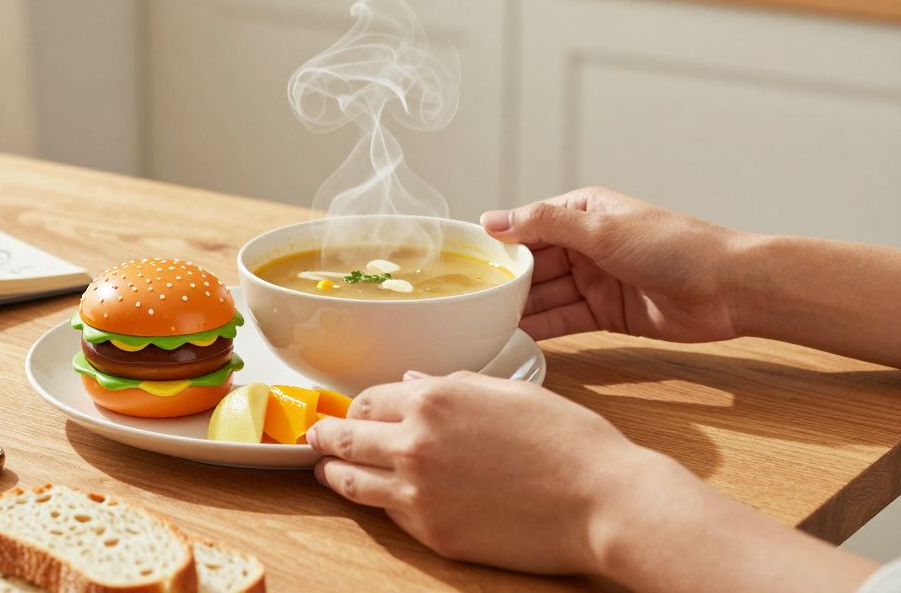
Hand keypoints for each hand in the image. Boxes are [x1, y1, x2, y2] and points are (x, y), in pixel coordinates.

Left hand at [307, 372, 879, 591]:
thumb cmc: (568, 441)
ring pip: (352, 480)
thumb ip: (454, 387)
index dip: (359, 404)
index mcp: (434, 397)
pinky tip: (367, 497)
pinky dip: (371, 501)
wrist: (600, 500)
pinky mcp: (431, 530)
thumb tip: (416, 384)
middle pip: (349, 436)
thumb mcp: (510, 393)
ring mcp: (418, 489)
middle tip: (316, 435)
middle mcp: (414, 441)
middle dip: (328, 435)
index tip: (353, 409)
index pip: (372, 398)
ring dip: (333, 471)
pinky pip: (386, 513)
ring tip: (322, 468)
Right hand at [481, 187, 743, 342]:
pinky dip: (542, 329)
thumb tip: (492, 219)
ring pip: (546, 295)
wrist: (730, 289)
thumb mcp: (602, 230)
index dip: (496, 245)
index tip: (461, 263)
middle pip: (532, 265)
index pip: (527, 227)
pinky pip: (565, 320)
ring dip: (519, 309)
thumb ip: (544, 224)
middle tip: (467, 302)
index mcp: (582, 213)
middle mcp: (585, 245)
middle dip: (503, 282)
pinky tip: (514, 337)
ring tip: (482, 323)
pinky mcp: (607, 313)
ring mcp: (596, 280)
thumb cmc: (674, 246)